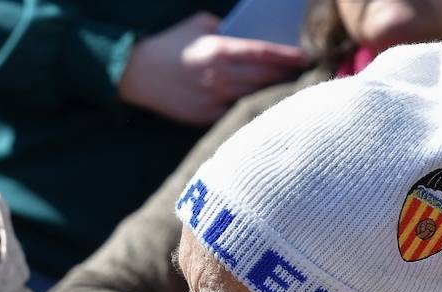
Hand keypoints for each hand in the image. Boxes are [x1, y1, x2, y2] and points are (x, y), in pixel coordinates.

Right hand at [118, 12, 306, 125]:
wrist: (136, 73)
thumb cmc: (168, 45)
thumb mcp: (199, 24)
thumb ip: (227, 28)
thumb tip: (250, 36)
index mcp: (220, 51)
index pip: (265, 54)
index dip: (288, 56)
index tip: (306, 57)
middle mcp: (220, 77)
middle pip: (264, 78)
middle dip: (285, 76)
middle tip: (302, 75)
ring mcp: (212, 100)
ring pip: (252, 98)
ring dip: (270, 94)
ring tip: (285, 91)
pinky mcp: (203, 117)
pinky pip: (233, 114)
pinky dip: (247, 108)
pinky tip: (258, 106)